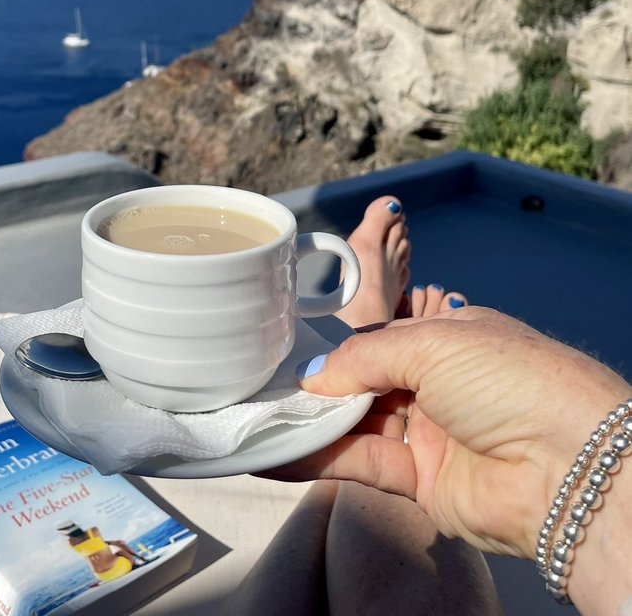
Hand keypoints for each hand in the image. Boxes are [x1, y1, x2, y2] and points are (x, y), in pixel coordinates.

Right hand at [268, 306, 626, 558]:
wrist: (566, 464)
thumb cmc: (508, 379)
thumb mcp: (430, 344)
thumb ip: (363, 358)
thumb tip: (313, 376)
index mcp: (450, 338)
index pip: (380, 340)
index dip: (338, 348)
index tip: (291, 352)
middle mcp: (439, 386)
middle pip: (364, 384)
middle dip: (318, 387)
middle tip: (262, 388)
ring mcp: (432, 435)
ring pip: (358, 426)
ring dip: (310, 423)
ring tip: (255, 420)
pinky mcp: (424, 483)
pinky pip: (363, 465)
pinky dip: (319, 459)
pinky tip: (276, 453)